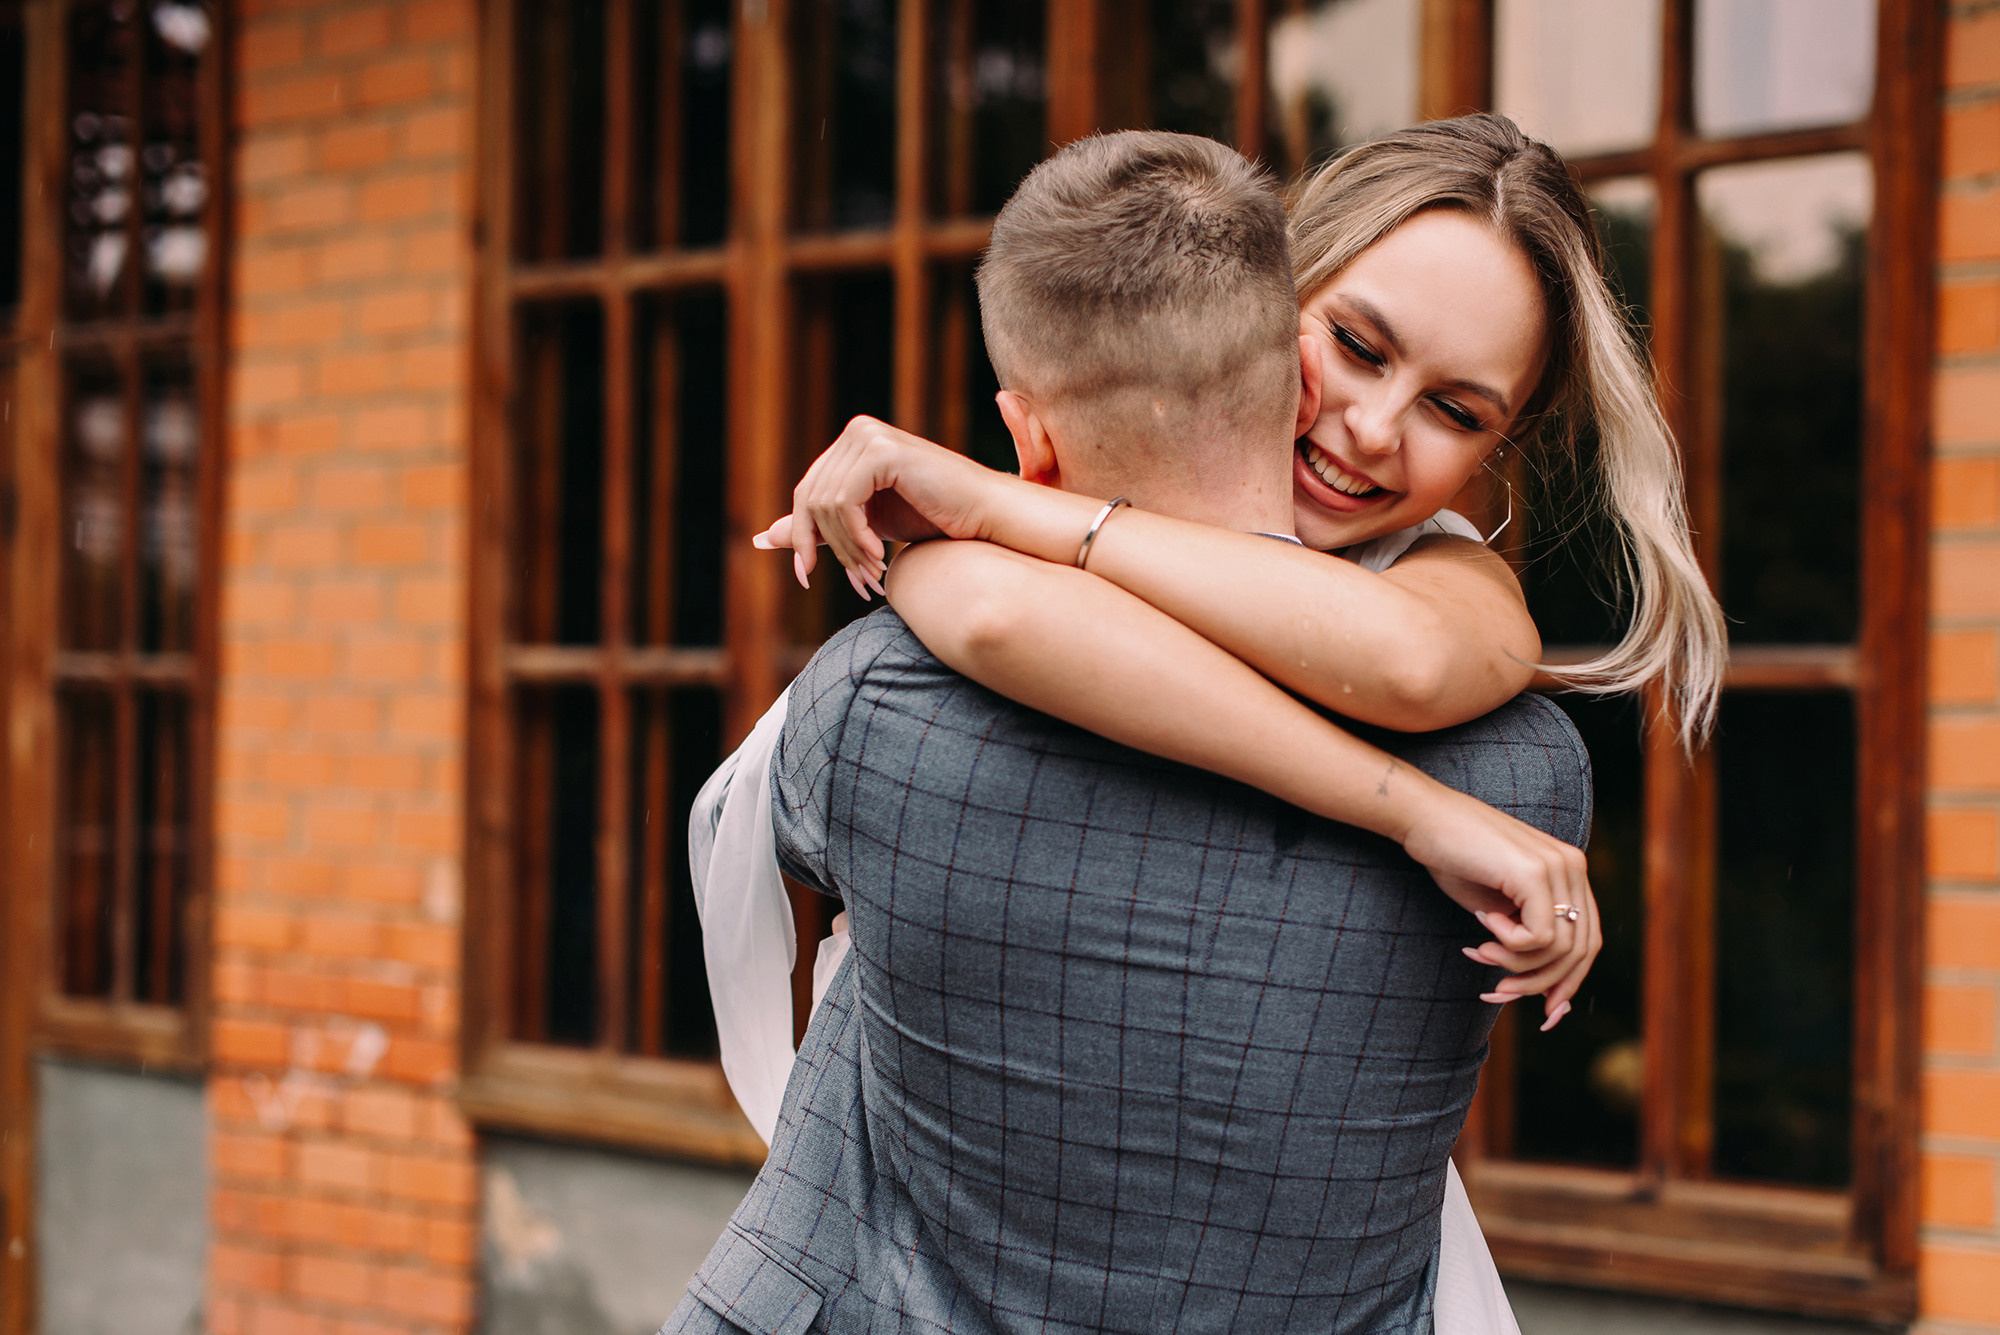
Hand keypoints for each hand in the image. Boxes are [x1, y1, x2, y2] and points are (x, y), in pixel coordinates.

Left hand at [752, 416, 1000, 601]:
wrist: (984, 516)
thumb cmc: (934, 519)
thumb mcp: (865, 526)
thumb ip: (819, 527)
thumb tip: (762, 537)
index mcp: (850, 443)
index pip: (807, 493)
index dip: (801, 538)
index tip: (806, 577)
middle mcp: (856, 432)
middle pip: (810, 498)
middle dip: (827, 548)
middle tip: (854, 582)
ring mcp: (868, 437)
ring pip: (826, 505)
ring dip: (847, 549)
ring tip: (873, 573)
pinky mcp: (881, 451)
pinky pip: (845, 502)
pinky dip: (857, 537)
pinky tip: (880, 556)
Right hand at [1396, 781, 1600, 1028]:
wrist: (1423, 818)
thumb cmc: (1453, 859)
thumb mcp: (1498, 908)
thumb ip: (1526, 938)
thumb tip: (1546, 993)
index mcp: (1569, 872)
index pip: (1587, 941)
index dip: (1568, 982)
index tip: (1543, 1012)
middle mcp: (1573, 866)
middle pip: (1581, 951)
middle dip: (1541, 984)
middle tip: (1498, 992)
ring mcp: (1558, 866)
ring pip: (1560, 950)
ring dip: (1516, 964)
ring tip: (1480, 952)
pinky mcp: (1536, 873)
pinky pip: (1539, 937)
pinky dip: (1509, 944)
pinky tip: (1482, 922)